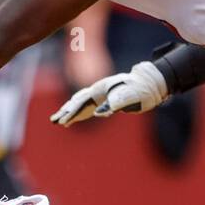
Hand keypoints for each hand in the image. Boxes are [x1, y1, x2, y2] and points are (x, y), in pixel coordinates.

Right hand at [50, 61, 168, 125]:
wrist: (150, 82)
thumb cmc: (141, 89)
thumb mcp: (130, 96)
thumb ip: (116, 103)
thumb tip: (100, 113)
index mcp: (102, 88)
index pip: (83, 101)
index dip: (73, 111)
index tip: (64, 121)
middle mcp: (98, 90)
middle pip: (77, 101)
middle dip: (65, 111)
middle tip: (54, 121)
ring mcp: (100, 95)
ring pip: (80, 104)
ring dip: (68, 112)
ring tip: (57, 121)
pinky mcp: (103, 101)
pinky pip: (86, 108)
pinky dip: (77, 114)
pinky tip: (70, 122)